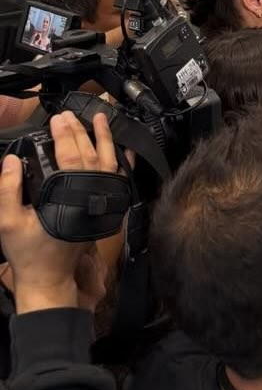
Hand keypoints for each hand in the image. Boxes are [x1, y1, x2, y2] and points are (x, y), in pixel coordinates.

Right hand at [0, 112, 117, 312]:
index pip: (69, 159)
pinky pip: (118, 180)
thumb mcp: (8, 221)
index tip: (57, 119)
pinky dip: (122, 162)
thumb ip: (8, 189)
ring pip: (108, 164)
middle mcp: (89, 198)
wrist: (49, 276)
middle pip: (89, 156)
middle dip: (79, 132)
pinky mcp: (105, 209)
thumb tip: (12, 160)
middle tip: (70, 114)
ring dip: (105, 139)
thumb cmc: (28, 251)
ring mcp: (100, 203)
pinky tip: (122, 148)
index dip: (64, 136)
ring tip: (101, 118)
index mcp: (65, 198)